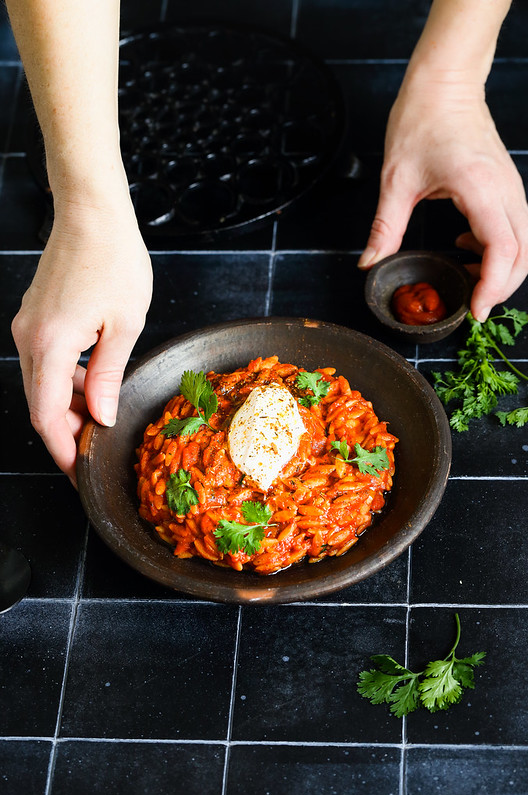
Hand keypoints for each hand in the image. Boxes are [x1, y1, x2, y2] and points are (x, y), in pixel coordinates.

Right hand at [11, 201, 152, 484]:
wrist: (92, 213)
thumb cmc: (114, 260)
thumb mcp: (124, 325)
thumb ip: (108, 376)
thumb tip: (101, 416)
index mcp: (51, 344)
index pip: (46, 415)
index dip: (62, 450)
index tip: (78, 475)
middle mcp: (30, 338)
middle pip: (41, 404)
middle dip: (66, 434)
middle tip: (94, 455)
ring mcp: (29, 327)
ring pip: (42, 384)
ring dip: (66, 408)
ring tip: (98, 425)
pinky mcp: (36, 318)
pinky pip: (46, 363)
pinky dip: (64, 383)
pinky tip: (89, 389)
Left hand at [358, 80, 527, 320]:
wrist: (444, 84)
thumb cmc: (422, 120)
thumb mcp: (395, 180)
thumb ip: (384, 227)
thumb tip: (369, 263)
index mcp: (480, 189)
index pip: (502, 250)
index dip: (493, 287)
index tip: (475, 311)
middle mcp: (504, 190)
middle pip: (525, 254)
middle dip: (502, 287)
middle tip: (471, 304)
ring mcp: (510, 187)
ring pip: (527, 243)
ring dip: (504, 269)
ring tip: (468, 279)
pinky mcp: (506, 185)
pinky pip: (516, 227)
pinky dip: (500, 249)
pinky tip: (465, 247)